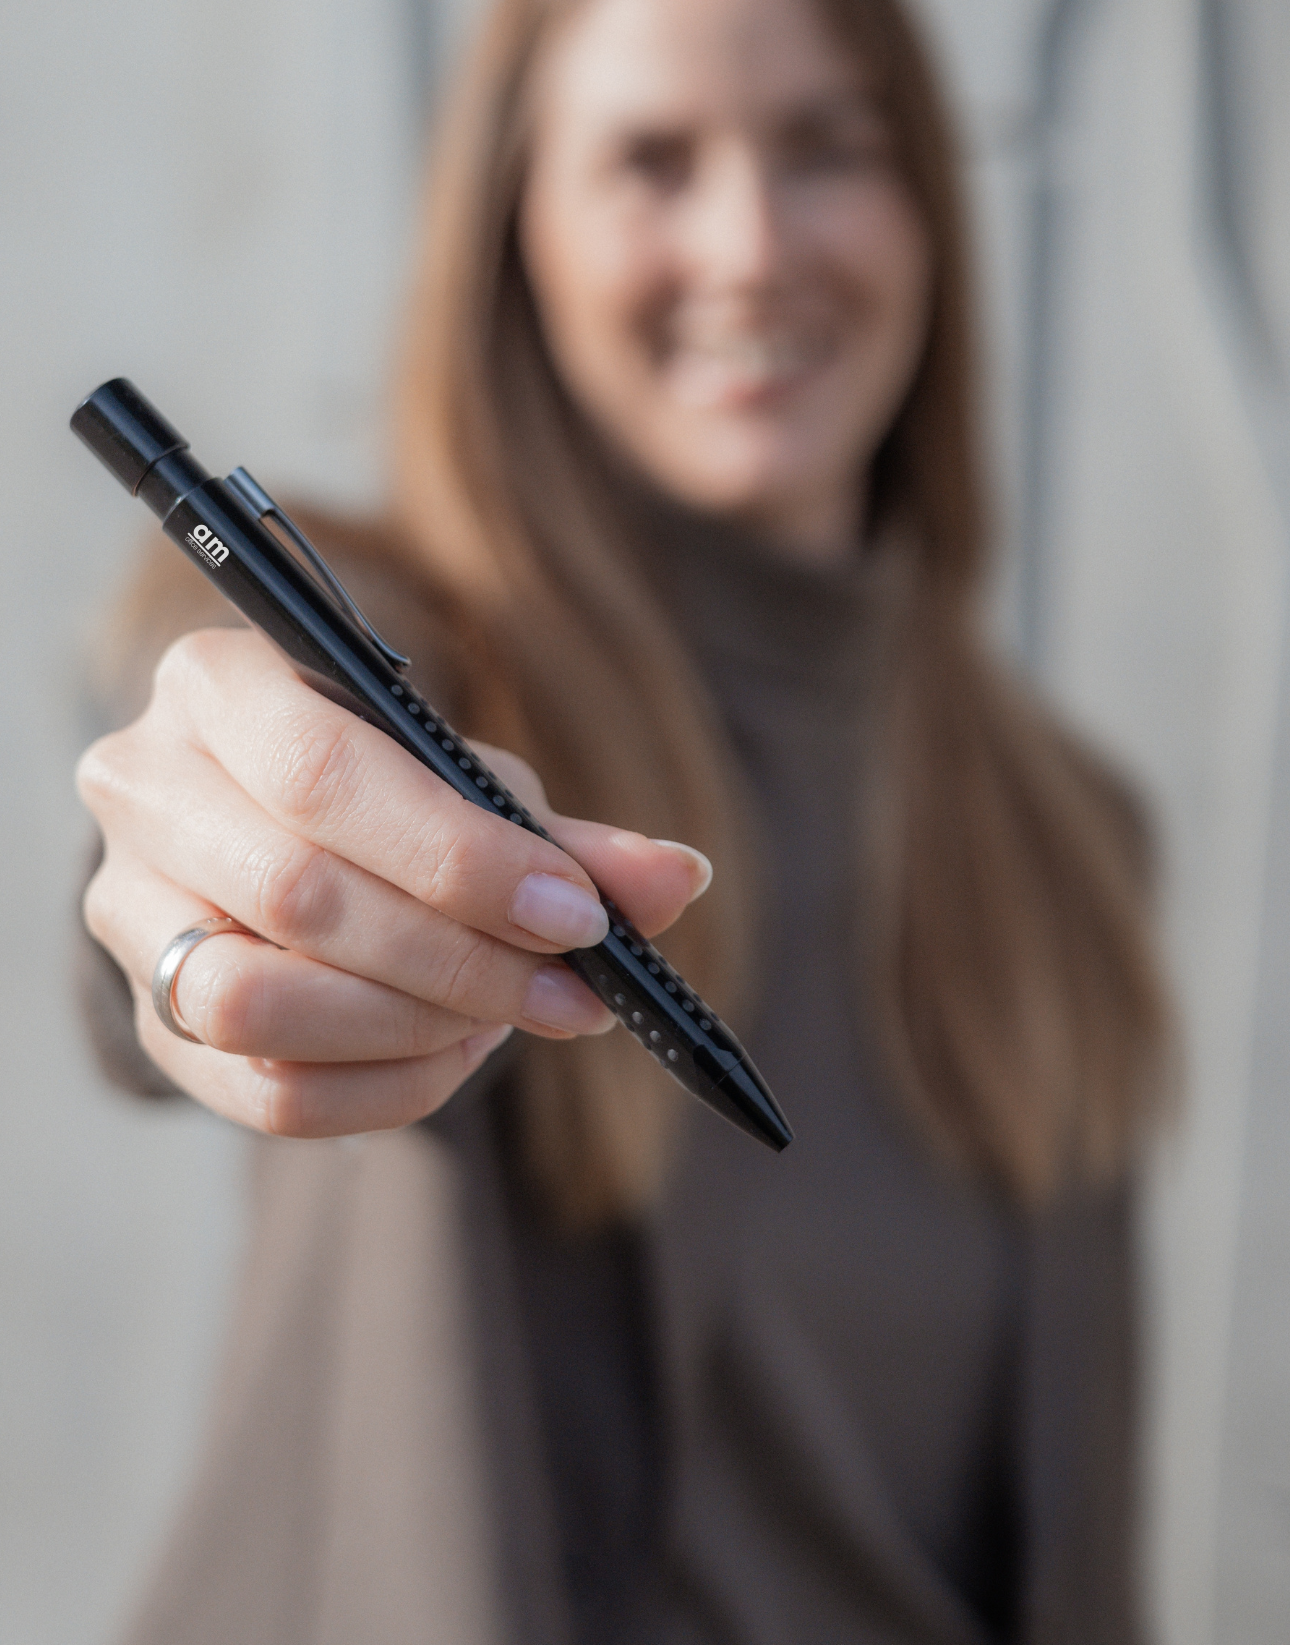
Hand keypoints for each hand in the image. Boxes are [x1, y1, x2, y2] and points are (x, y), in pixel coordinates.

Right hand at [76, 629, 711, 1137]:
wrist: (279, 834)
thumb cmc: (386, 790)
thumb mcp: (470, 782)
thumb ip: (565, 836)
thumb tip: (678, 880)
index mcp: (218, 682)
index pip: (324, 774)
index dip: (460, 858)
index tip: (576, 916)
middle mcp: (142, 787)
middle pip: (296, 895)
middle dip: (459, 957)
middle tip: (570, 991)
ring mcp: (126, 911)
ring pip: (253, 1005)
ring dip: (410, 1026)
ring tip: (504, 1018)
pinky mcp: (147, 1020)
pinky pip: (260, 1091)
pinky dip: (382, 1090)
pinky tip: (453, 1054)